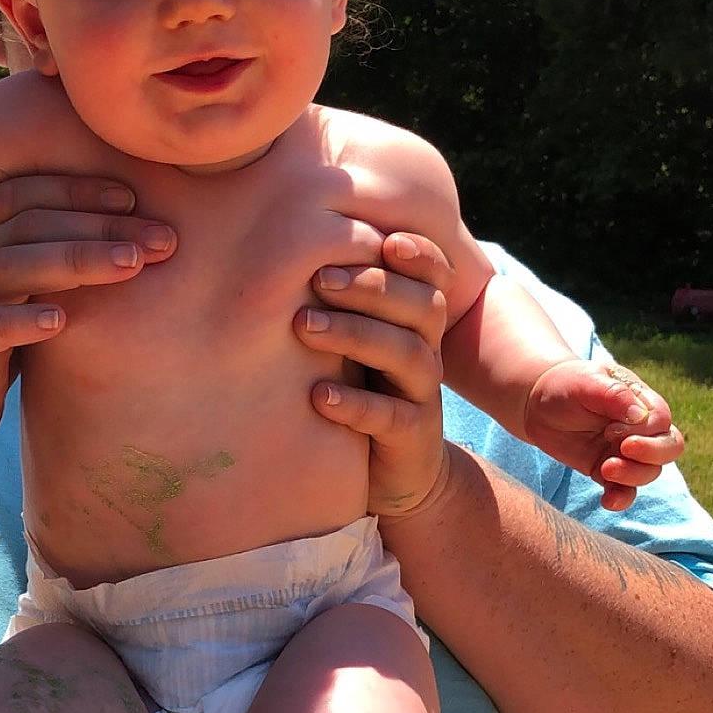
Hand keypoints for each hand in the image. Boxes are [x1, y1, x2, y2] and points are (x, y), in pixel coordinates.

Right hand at [0, 173, 175, 461]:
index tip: (135, 199)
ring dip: (74, 261)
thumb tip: (136, 232)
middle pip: (29, 224)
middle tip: (161, 239)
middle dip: (99, 226)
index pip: (27, 193)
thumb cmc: (3, 344)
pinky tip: (62, 323)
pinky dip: (21, 322)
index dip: (80, 190)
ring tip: (131, 265)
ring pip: (6, 267)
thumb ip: (64, 259)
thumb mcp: (33, 293)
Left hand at [295, 231, 452, 517]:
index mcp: (414, 322)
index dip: (419, 255)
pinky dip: (356, 404)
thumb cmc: (361, 391)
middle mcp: (426, 351)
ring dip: (356, 335)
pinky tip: (319, 397)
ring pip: (408, 355)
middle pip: (420, 306)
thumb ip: (337, 302)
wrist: (392, 471)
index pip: (432, 277)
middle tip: (317, 280)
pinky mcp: (412, 437)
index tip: (383, 240)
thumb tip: (280, 247)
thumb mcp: (354, 344)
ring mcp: (421, 395)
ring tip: (305, 328)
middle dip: (370, 287)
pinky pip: (392, 416)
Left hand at [523, 360, 682, 510]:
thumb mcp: (586, 382)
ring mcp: (626, 452)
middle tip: (621, 449)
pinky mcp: (608, 470)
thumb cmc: (565, 385)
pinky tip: (607, 501)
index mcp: (642, 401)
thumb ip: (614, 395)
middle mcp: (641, 428)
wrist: (536, 404)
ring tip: (605, 468)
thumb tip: (640, 415)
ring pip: (650, 472)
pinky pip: (625, 491)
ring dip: (633, 475)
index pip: (661, 420)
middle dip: (652, 454)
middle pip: (670, 447)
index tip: (609, 428)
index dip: (642, 430)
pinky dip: (621, 499)